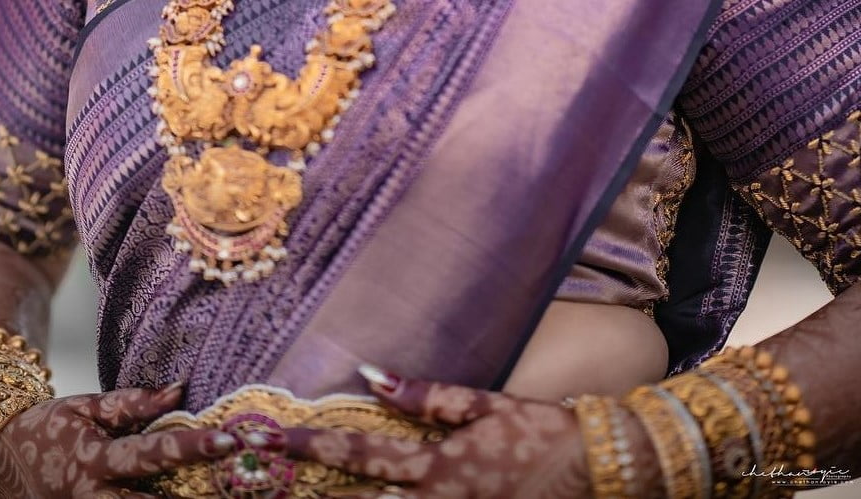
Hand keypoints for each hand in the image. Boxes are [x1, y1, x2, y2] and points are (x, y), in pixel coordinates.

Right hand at [0, 382, 236, 497]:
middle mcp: (92, 497)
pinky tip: (178, 494)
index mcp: (94, 460)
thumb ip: (132, 403)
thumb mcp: (86, 406)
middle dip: (188, 496)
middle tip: (230, 486)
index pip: (151, 452)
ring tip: (218, 492)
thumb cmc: (49, 429)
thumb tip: (179, 389)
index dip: (190, 445)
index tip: (226, 439)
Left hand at [282, 371, 593, 498]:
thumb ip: (427, 397)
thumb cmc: (538, 432)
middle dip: (312, 496)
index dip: (311, 445)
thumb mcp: (483, 405)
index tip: (271, 436)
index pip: (360, 452)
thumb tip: (371, 375)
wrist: (594, 472)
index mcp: (437, 466)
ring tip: (297, 498)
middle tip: (265, 483)